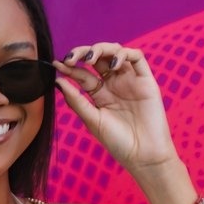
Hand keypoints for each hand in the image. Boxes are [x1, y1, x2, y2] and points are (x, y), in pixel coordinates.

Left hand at [53, 43, 179, 173]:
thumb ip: (76, 100)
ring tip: (90, 59)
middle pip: (97, 58)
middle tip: (71, 58)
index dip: (70, 68)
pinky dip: (123, 54)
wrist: (142, 154)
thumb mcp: (92, 120)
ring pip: (115, 52)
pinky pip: (136, 57)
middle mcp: (114, 84)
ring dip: (101, 49)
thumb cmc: (117, 142)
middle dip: (82, 52)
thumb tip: (58, 81)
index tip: (57, 65)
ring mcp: (129, 80)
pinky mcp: (145, 80)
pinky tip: (113, 64)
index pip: (82, 75)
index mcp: (99, 95)